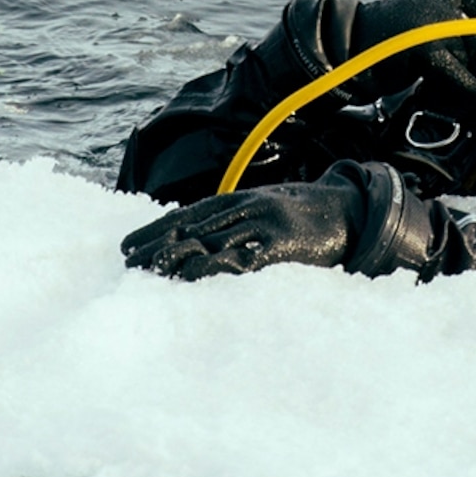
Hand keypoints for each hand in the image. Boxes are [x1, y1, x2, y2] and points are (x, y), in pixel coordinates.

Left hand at [121, 182, 365, 279]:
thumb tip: (197, 242)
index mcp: (240, 199)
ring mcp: (262, 225)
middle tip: (127, 261)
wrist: (349, 212)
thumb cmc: (303, 217)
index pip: (187, 215)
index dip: (155, 229)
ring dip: (174, 256)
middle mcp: (245, 208)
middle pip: (190, 228)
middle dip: (156, 245)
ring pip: (209, 241)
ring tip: (147, 271)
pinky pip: (241, 258)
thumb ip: (235, 222)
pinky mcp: (280, 246)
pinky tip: (189, 277)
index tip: (127, 244)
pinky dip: (213, 266)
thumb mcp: (265, 210)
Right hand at [349, 0, 475, 98]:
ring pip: (468, 64)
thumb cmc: (379, 47)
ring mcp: (434, 26)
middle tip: (432, 76)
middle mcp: (441, 7)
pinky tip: (434, 91)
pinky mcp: (427, 49)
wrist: (339, 50)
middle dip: (463, 68)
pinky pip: (460, 78)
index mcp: (440, 1)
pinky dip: (457, 91)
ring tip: (417, 79)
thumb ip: (448, 34)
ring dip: (452, 82)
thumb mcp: (418, 32)